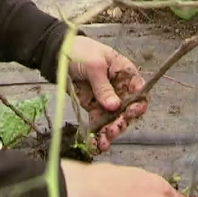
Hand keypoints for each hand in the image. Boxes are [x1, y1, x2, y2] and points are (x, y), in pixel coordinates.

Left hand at [67, 36, 146, 152]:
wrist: (59, 53)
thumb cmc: (81, 51)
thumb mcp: (94, 65)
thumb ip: (104, 87)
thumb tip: (114, 107)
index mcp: (125, 73)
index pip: (138, 91)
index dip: (138, 104)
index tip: (131, 113)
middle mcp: (119, 88)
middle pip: (127, 110)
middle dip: (122, 122)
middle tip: (113, 130)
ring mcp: (106, 99)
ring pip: (113, 120)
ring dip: (111, 132)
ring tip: (104, 143)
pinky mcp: (93, 107)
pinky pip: (98, 123)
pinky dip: (97, 134)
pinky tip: (95, 145)